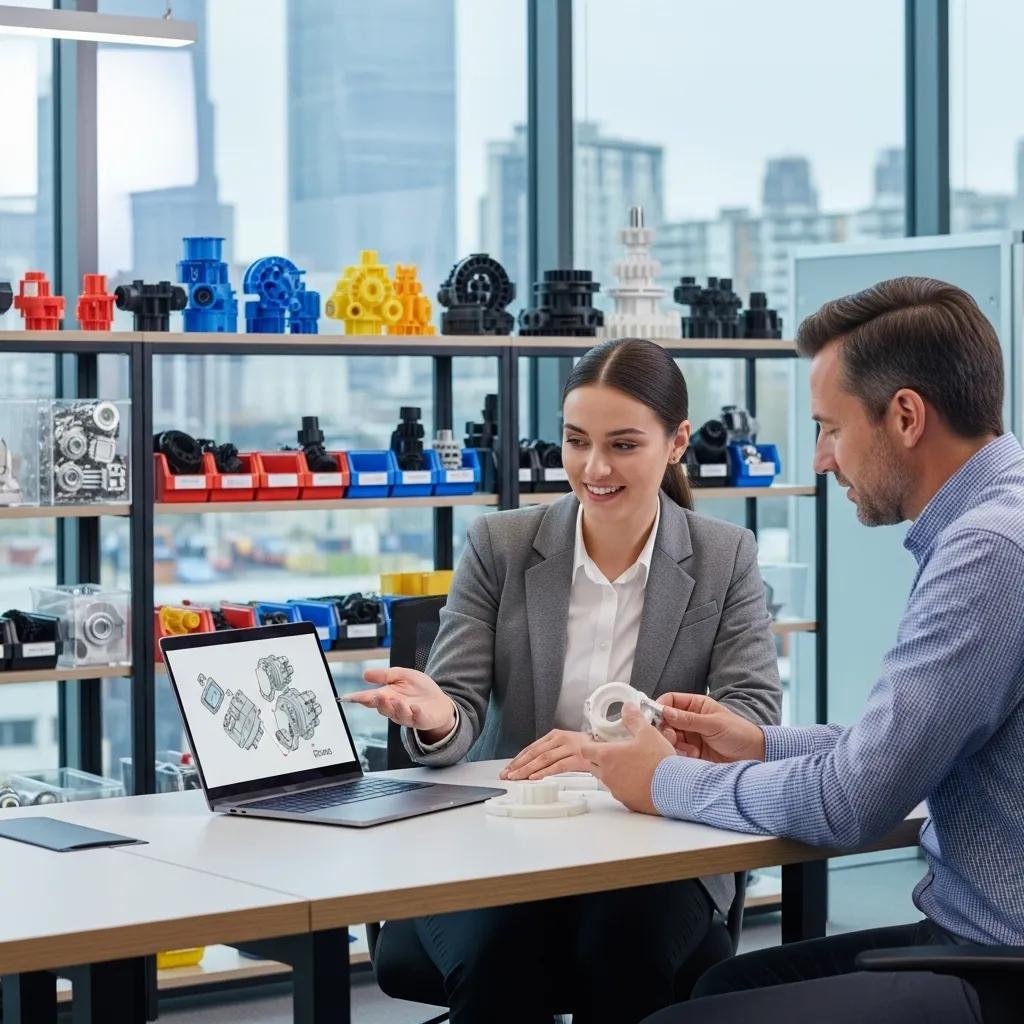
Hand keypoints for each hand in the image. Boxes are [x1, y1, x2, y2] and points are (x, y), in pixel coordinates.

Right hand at [340, 667, 455, 741]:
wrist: (439, 702)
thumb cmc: (420, 690)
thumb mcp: (402, 675)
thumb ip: (385, 675)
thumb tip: (365, 674)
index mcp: (388, 696)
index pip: (369, 698)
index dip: (357, 698)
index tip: (347, 697)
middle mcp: (395, 708)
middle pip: (382, 708)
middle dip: (378, 703)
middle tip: (375, 696)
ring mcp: (408, 715)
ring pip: (398, 715)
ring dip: (395, 707)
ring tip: (395, 699)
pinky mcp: (421, 719)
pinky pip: (417, 718)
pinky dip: (416, 713)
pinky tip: (415, 708)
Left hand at [500, 729, 590, 780]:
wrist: (608, 746)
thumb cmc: (586, 750)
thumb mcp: (565, 747)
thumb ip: (550, 753)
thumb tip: (530, 766)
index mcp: (554, 735)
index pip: (531, 748)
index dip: (517, 759)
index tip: (507, 769)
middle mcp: (560, 739)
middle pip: (534, 753)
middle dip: (518, 765)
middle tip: (507, 775)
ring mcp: (569, 747)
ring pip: (543, 759)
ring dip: (528, 770)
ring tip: (517, 778)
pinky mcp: (578, 757)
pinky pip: (558, 766)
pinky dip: (545, 772)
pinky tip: (535, 777)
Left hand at [580, 705, 675, 813]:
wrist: (674, 787)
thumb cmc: (658, 761)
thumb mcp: (647, 732)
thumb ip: (634, 719)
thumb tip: (627, 708)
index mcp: (607, 756)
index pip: (585, 750)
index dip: (590, 745)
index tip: (598, 742)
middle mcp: (607, 775)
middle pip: (593, 766)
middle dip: (599, 759)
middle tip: (615, 752)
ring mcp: (616, 790)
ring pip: (606, 780)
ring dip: (613, 773)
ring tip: (631, 766)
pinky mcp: (627, 802)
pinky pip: (620, 792)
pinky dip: (626, 786)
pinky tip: (640, 780)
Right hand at [655, 692, 765, 762]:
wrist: (754, 756)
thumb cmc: (739, 733)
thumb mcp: (714, 723)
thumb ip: (688, 719)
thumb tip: (665, 712)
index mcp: (696, 705)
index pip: (670, 700)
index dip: (660, 707)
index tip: (654, 718)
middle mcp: (690, 719)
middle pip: (665, 720)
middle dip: (665, 729)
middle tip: (671, 737)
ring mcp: (690, 736)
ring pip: (669, 737)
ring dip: (675, 743)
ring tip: (689, 750)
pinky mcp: (691, 752)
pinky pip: (677, 751)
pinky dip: (681, 754)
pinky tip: (694, 755)